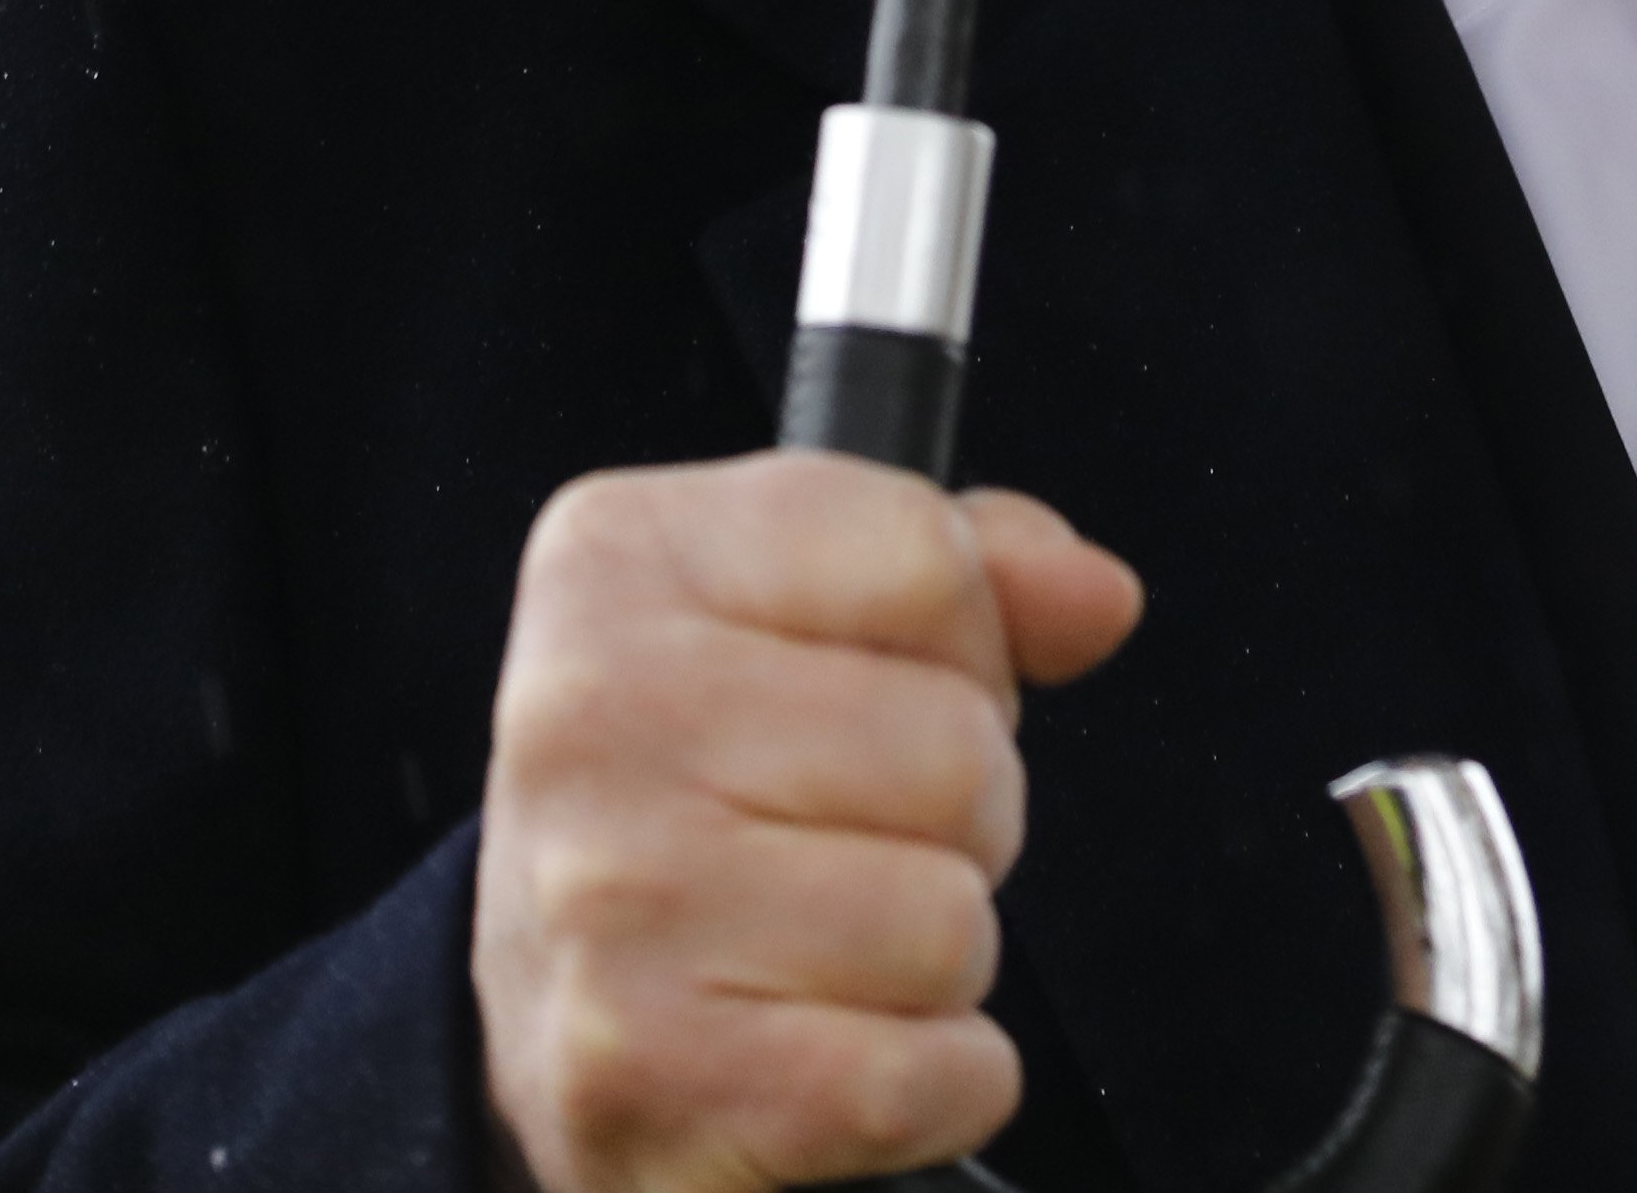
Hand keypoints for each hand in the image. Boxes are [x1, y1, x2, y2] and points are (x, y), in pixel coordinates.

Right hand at [475, 453, 1146, 1192]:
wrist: (538, 1017)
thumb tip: (1098, 597)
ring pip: (953, 918)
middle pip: (960, 749)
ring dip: (935, 954)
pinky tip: (825, 1046)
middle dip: (961, 812)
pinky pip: (935, 1073)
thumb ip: (968, 568)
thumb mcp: (800, 617)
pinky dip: (931, 1079)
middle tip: (847, 839)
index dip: (963, 641)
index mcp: (617, 563)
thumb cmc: (695, 792)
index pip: (928, 556)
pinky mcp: (653, 1075)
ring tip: (826, 944)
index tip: (878, 688)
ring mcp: (610, 904)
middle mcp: (588, 718)